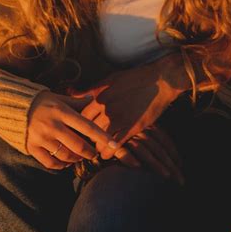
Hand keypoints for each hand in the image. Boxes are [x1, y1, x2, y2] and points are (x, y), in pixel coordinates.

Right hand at [26, 91, 117, 169]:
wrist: (13, 106)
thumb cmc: (42, 101)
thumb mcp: (60, 98)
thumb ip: (77, 102)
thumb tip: (94, 99)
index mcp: (62, 112)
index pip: (87, 126)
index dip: (102, 136)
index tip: (114, 144)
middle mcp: (53, 126)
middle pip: (77, 145)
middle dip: (90, 152)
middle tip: (95, 153)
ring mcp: (42, 138)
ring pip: (65, 155)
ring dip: (76, 159)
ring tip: (81, 157)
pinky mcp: (32, 147)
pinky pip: (50, 163)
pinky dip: (61, 165)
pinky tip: (66, 162)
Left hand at [71, 57, 185, 158]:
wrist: (160, 81)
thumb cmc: (135, 77)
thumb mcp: (110, 79)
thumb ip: (91, 89)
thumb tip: (70, 92)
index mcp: (99, 97)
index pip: (80, 117)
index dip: (78, 124)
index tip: (79, 129)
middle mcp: (106, 110)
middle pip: (87, 130)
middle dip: (86, 136)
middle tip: (85, 141)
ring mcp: (119, 120)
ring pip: (99, 140)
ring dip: (96, 145)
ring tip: (95, 149)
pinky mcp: (132, 128)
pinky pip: (114, 146)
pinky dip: (108, 152)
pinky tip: (106, 154)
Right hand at [113, 126, 184, 184]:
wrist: (98, 126)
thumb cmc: (121, 132)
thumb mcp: (138, 132)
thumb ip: (150, 142)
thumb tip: (168, 157)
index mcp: (146, 125)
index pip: (163, 139)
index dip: (174, 153)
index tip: (181, 166)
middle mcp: (138, 129)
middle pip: (157, 147)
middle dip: (171, 164)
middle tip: (180, 180)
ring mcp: (125, 136)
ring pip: (144, 151)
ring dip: (155, 164)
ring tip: (166, 177)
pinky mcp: (111, 143)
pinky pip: (121, 151)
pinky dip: (129, 158)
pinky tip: (137, 167)